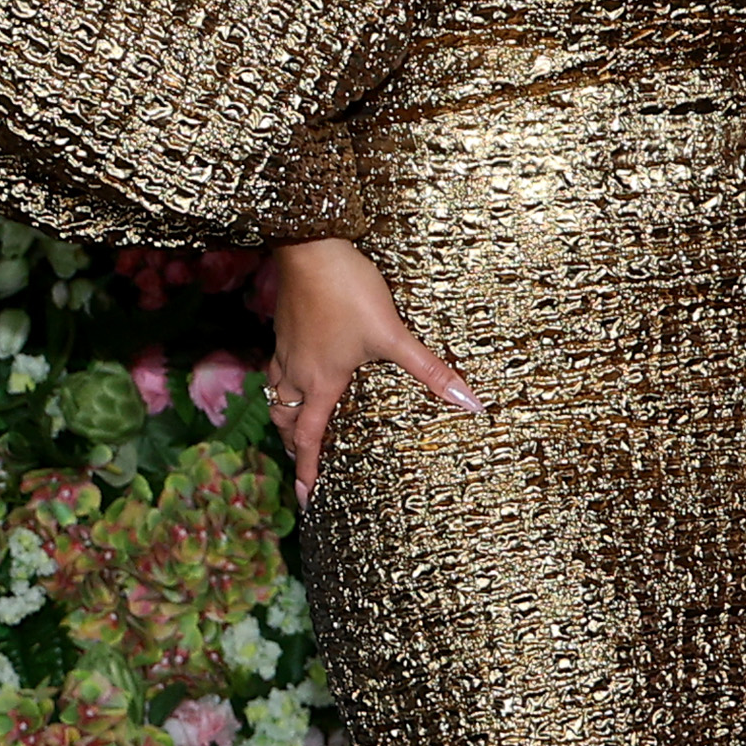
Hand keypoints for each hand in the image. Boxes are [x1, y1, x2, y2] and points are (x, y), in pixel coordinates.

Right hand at [266, 237, 477, 489]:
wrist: (310, 247)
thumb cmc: (348, 292)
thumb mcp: (394, 335)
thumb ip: (429, 370)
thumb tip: (468, 402)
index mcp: (320, 382)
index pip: (309, 438)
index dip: (307, 470)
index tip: (305, 497)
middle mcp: (297, 371)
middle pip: (286, 420)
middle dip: (293, 446)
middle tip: (301, 465)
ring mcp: (287, 348)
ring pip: (277, 394)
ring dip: (285, 416)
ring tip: (295, 427)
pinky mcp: (284, 326)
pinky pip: (278, 367)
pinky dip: (283, 383)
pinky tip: (299, 371)